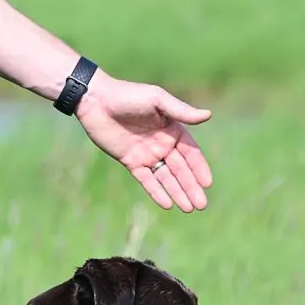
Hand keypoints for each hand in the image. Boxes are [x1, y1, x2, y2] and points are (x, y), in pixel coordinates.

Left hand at [76, 74, 213, 211]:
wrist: (96, 102)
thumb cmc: (129, 96)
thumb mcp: (157, 100)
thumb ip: (181, 111)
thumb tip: (208, 116)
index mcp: (173, 129)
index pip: (191, 153)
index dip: (199, 168)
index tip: (207, 183)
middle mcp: (163, 143)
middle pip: (181, 170)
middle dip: (192, 187)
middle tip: (202, 205)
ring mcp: (147, 154)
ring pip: (166, 178)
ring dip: (178, 192)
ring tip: (189, 209)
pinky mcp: (131, 161)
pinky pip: (146, 180)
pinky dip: (156, 192)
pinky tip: (167, 204)